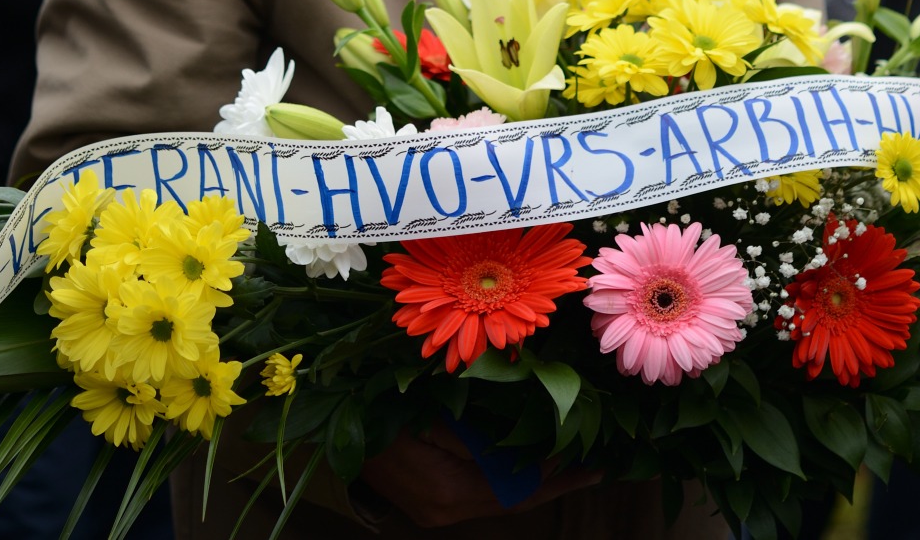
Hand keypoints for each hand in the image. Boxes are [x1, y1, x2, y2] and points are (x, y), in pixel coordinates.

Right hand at [356, 421, 599, 529]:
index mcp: (448, 493)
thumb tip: (524, 443)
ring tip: (567, 462)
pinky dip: (505, 477)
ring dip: (531, 480)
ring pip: (497, 498)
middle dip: (553, 483)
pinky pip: (479, 493)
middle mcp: (445, 511)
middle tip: (591, 466)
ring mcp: (436, 510)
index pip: (517, 492)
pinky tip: (524, 461)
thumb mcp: (431, 414)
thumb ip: (476, 436)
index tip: (592, 466)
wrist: (326, 425)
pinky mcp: (430, 501)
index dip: (557, 478)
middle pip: (512, 501)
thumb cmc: (377, 408)